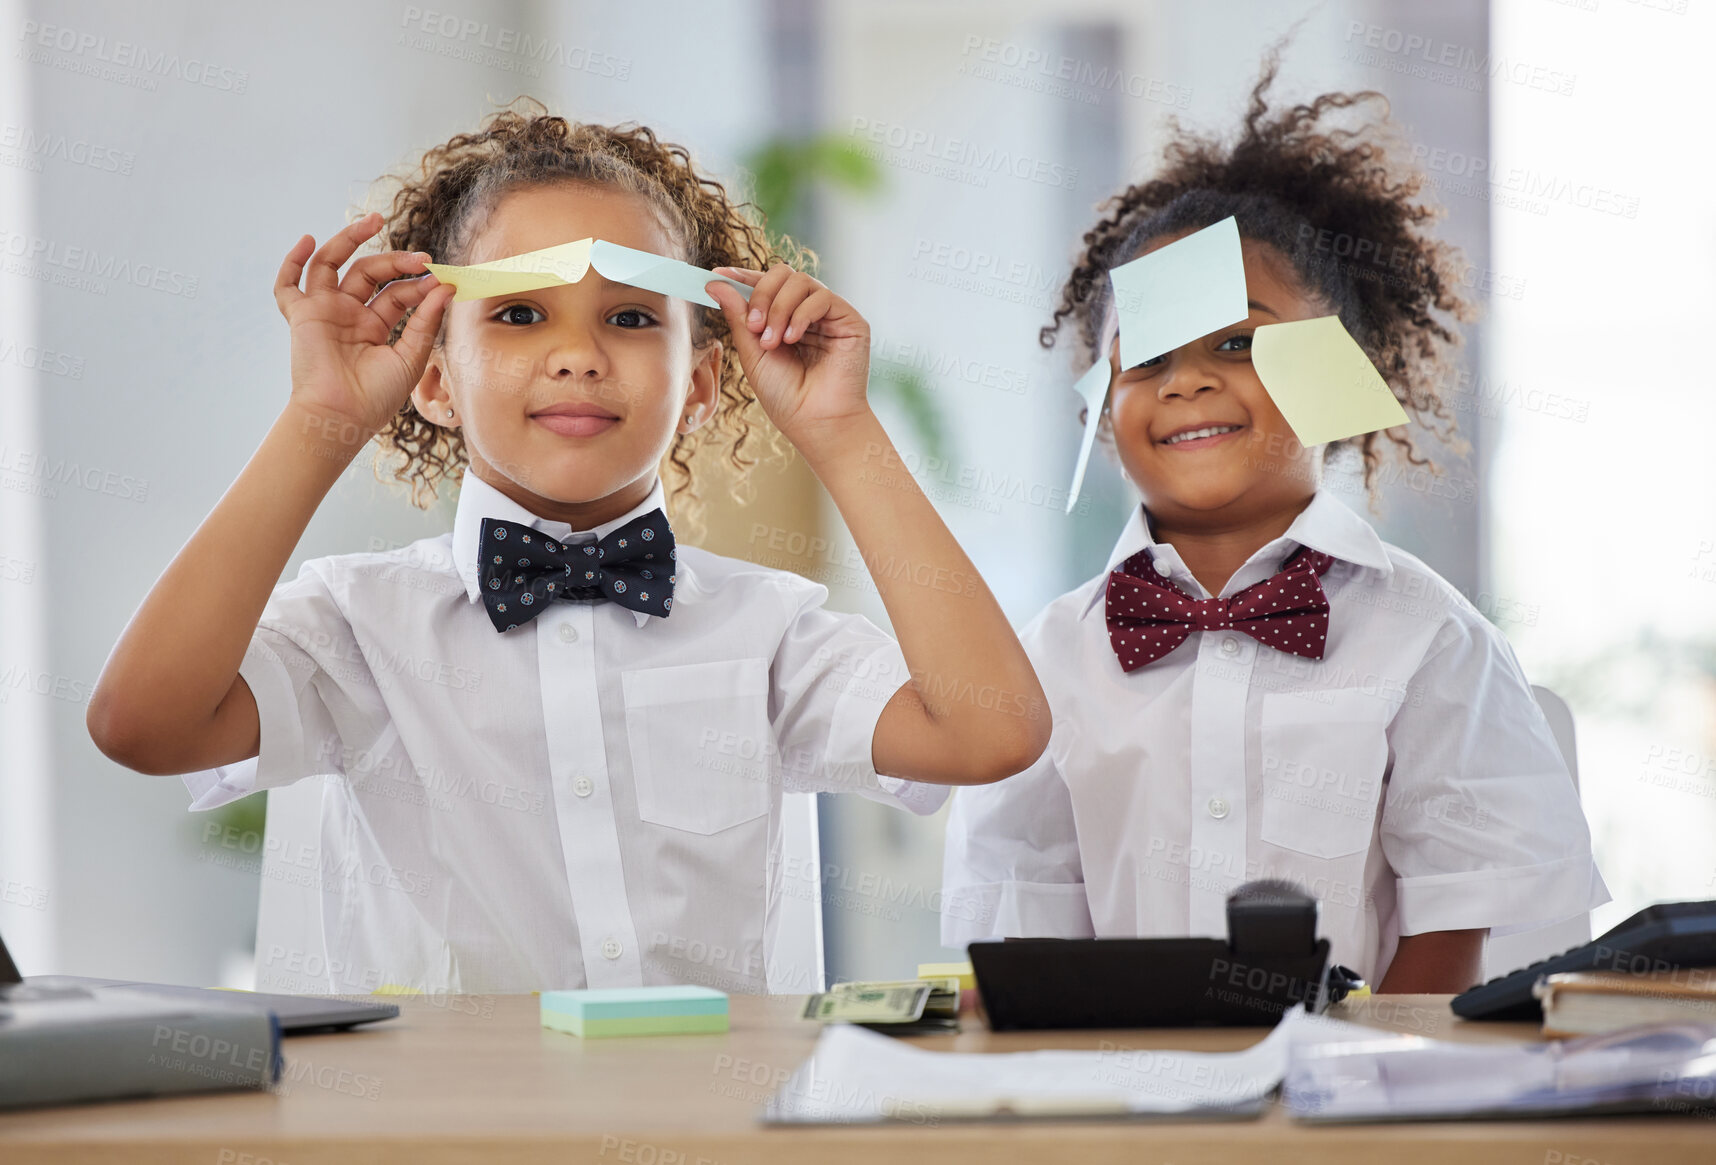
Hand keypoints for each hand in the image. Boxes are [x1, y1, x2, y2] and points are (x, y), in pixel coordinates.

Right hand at [274, 210, 453, 443]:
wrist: (342, 417)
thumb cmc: (376, 397)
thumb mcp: (410, 357)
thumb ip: (426, 321)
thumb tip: (445, 287)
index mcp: (375, 327)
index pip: (398, 293)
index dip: (420, 284)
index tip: (442, 278)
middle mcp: (349, 315)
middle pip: (370, 273)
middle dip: (395, 261)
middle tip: (421, 257)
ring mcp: (325, 312)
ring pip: (333, 265)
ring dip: (349, 240)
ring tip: (374, 221)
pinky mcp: (302, 316)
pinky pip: (288, 286)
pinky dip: (292, 262)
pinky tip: (308, 240)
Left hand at [706, 264, 872, 449]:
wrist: (815, 423)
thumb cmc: (786, 397)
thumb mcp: (753, 354)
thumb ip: (739, 317)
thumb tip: (716, 282)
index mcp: (785, 319)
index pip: (766, 285)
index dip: (742, 277)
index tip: (717, 276)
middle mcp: (809, 313)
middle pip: (784, 274)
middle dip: (762, 294)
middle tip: (754, 326)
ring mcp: (830, 315)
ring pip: (801, 281)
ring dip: (779, 308)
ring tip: (773, 341)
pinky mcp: (850, 320)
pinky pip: (822, 296)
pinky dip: (801, 314)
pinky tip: (792, 339)